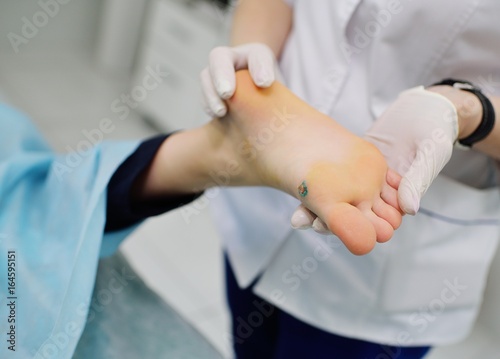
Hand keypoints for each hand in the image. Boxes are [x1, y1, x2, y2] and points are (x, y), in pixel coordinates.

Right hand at [200, 43, 277, 116]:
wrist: (257, 92)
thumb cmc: (270, 87)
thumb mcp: (279, 83)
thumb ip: (279, 87)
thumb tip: (273, 94)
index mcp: (253, 55)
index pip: (256, 55)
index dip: (259, 67)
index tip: (265, 83)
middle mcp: (232, 60)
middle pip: (219, 58)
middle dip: (222, 75)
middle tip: (228, 93)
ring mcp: (216, 75)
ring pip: (206, 77)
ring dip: (211, 94)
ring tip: (221, 112)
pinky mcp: (210, 92)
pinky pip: (204, 96)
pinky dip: (208, 105)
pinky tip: (217, 117)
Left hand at [291, 86, 458, 231]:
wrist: (428, 107)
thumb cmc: (436, 130)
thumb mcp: (431, 153)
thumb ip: (418, 180)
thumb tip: (409, 210)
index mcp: (396, 196)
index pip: (369, 220)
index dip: (347, 226)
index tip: (321, 226)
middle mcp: (376, 190)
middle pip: (347, 211)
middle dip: (323, 218)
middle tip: (300, 221)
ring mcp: (362, 175)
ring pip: (337, 195)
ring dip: (316, 203)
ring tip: (296, 213)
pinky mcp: (353, 159)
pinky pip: (334, 174)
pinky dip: (318, 180)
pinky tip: (298, 183)